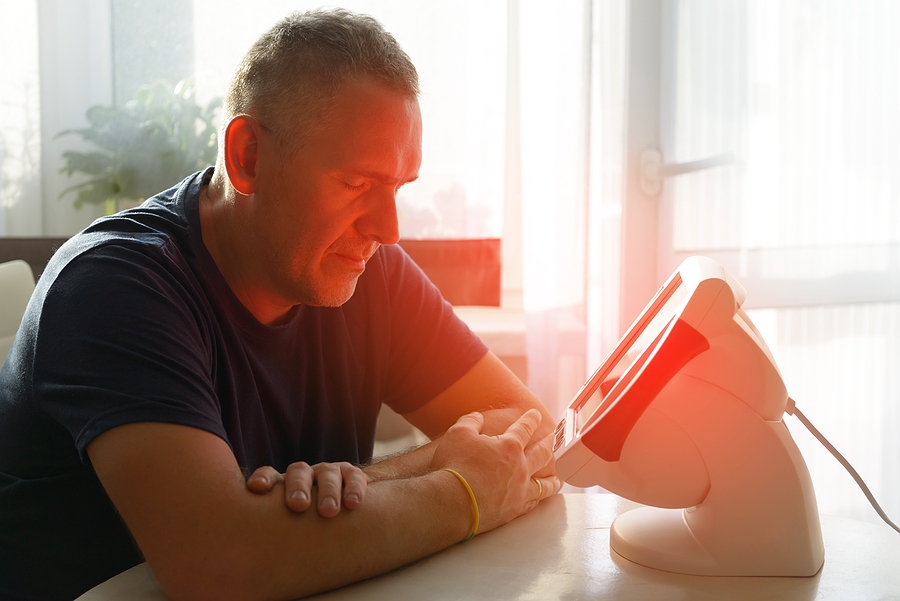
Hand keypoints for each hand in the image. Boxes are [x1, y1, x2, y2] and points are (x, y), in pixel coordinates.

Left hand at [245, 461, 367, 517]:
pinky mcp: (350, 475)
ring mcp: (328, 473)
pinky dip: (354, 488)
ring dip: (327, 491)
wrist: (341, 507)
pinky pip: (353, 476)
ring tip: (328, 511)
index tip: (257, 489)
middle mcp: (305, 475)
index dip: (263, 479)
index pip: (269, 476)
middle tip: (298, 505)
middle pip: (298, 472)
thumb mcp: (286, 526)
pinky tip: (353, 504)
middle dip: (297, 487)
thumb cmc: (304, 523)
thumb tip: (252, 555)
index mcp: (284, 484)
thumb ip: (271, 529)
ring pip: (327, 473)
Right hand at [431, 409, 560, 533]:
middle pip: (542, 454)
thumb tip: (477, 418)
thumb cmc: (455, 466)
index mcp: (509, 446)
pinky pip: (533, 503)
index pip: (525, 428)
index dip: (531, 419)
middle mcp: (520, 467)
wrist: (453, 502)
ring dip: (552, 479)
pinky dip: (538, 500)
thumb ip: (471, 422)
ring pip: (544, 484)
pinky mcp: (514, 510)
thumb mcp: (459, 434)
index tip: (536, 415)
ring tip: (558, 479)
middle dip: (549, 444)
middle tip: (555, 439)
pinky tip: (539, 500)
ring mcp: (519, 490)